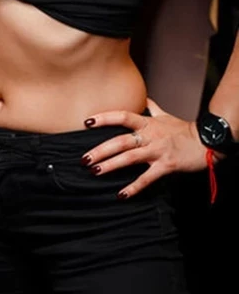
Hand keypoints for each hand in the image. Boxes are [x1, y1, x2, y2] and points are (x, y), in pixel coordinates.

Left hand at [82, 98, 208, 197]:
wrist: (208, 142)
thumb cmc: (184, 130)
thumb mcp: (166, 116)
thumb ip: (152, 107)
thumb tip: (145, 98)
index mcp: (147, 123)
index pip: (121, 116)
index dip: (103, 118)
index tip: (86, 122)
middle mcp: (149, 136)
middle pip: (120, 141)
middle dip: (100, 150)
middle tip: (84, 158)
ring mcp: (157, 151)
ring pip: (129, 158)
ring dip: (110, 165)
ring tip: (94, 171)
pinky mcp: (166, 165)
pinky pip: (147, 178)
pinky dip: (134, 187)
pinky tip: (121, 194)